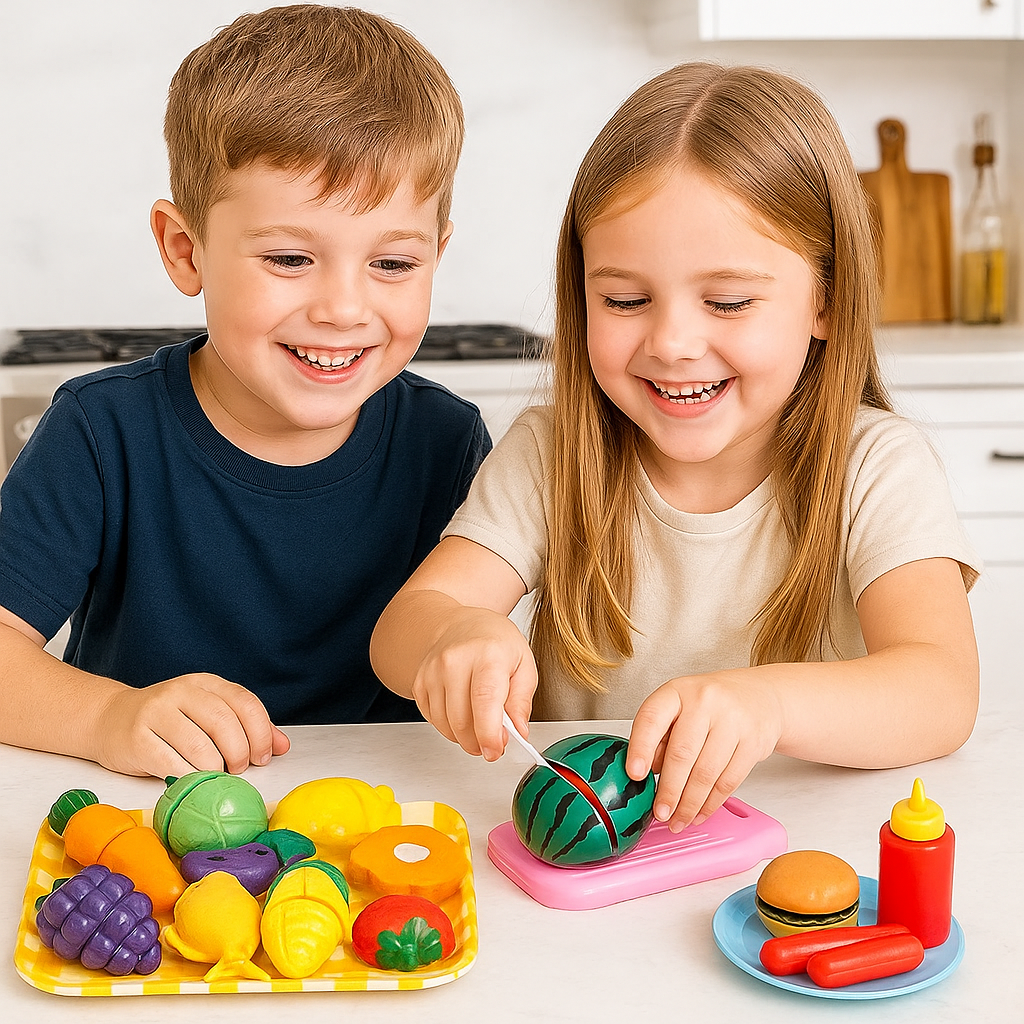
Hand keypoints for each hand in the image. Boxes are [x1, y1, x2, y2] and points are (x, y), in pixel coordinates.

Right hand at [94, 673, 290, 777]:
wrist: (110, 720)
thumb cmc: (169, 723)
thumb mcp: (208, 715)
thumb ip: (246, 728)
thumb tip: (283, 746)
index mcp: (205, 683)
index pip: (245, 703)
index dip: (261, 733)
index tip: (263, 756)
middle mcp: (181, 692)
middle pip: (225, 723)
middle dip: (240, 753)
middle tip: (238, 770)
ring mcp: (156, 713)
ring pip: (200, 746)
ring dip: (214, 770)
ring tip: (213, 776)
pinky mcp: (136, 739)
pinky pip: (172, 764)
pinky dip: (189, 778)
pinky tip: (191, 780)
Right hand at [410, 607, 536, 760]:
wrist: (460, 625)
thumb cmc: (494, 642)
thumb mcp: (524, 664)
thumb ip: (522, 700)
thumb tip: (519, 731)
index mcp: (488, 654)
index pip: (484, 700)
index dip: (488, 733)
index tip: (494, 751)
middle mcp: (455, 660)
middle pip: (462, 719)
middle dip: (479, 742)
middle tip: (493, 742)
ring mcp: (433, 671)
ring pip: (446, 725)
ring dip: (464, 737)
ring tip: (479, 724)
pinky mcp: (419, 683)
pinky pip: (433, 720)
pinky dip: (449, 727)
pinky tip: (462, 713)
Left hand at [626, 670, 783, 830]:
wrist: (760, 695)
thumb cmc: (710, 704)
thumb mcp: (678, 707)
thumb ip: (659, 736)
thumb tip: (645, 772)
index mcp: (677, 692)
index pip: (652, 718)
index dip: (641, 748)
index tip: (634, 774)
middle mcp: (705, 702)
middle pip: (682, 753)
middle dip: (669, 791)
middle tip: (660, 813)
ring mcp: (732, 721)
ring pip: (707, 773)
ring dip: (690, 804)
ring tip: (678, 820)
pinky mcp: (754, 742)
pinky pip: (729, 781)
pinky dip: (712, 803)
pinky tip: (700, 812)